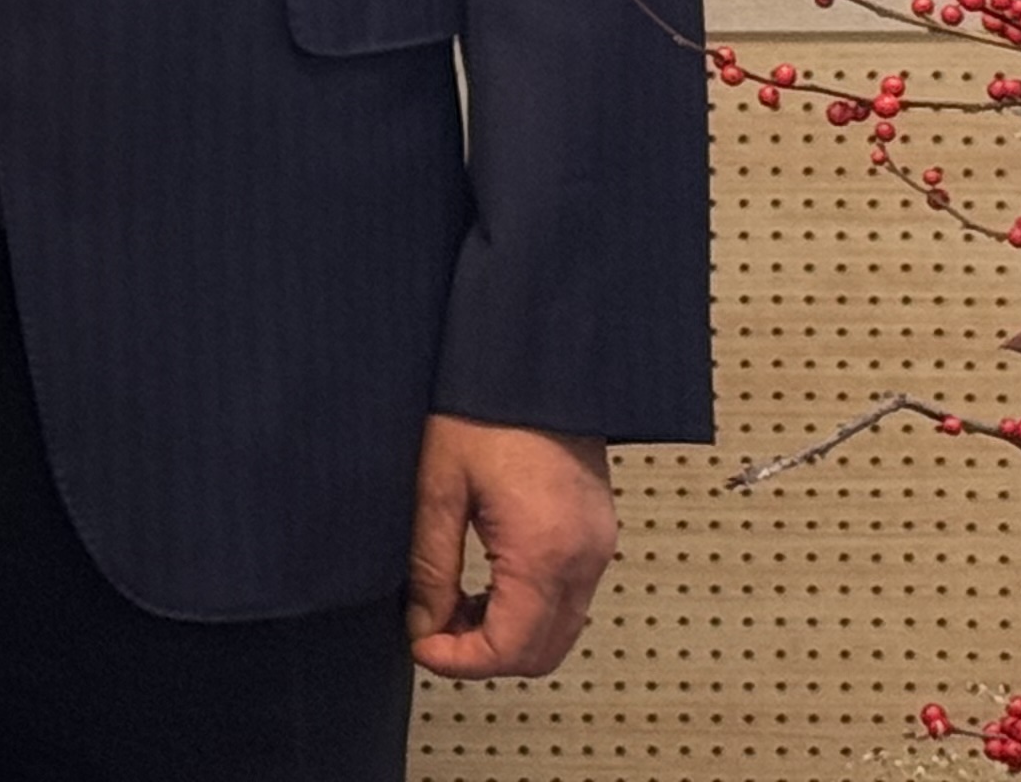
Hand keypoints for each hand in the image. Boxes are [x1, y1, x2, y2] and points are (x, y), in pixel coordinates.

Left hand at [407, 414, 617, 677]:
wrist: (534, 360)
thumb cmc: (482, 409)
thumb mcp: (439, 487)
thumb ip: (432, 564)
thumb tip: (424, 623)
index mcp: (544, 552)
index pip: (511, 648)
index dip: (460, 661)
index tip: (421, 646)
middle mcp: (584, 558)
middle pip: (543, 653)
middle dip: (484, 655)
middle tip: (433, 630)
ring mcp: (599, 546)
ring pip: (560, 630)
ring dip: (508, 634)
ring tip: (453, 604)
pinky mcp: (599, 532)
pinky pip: (571, 598)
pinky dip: (530, 609)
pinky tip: (487, 583)